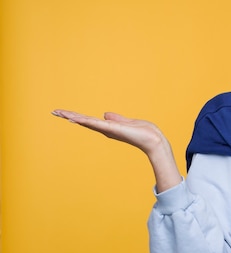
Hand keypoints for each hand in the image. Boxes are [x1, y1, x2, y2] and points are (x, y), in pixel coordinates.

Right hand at [52, 109, 181, 191]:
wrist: (153, 140)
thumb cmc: (144, 132)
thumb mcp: (128, 122)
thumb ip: (116, 119)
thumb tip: (105, 114)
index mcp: (110, 127)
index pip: (90, 120)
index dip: (78, 117)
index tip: (65, 113)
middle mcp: (106, 130)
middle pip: (84, 121)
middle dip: (70, 116)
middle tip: (55, 111)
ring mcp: (108, 130)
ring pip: (86, 121)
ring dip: (72, 116)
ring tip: (59, 112)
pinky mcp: (112, 130)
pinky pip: (96, 123)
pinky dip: (85, 120)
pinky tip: (74, 118)